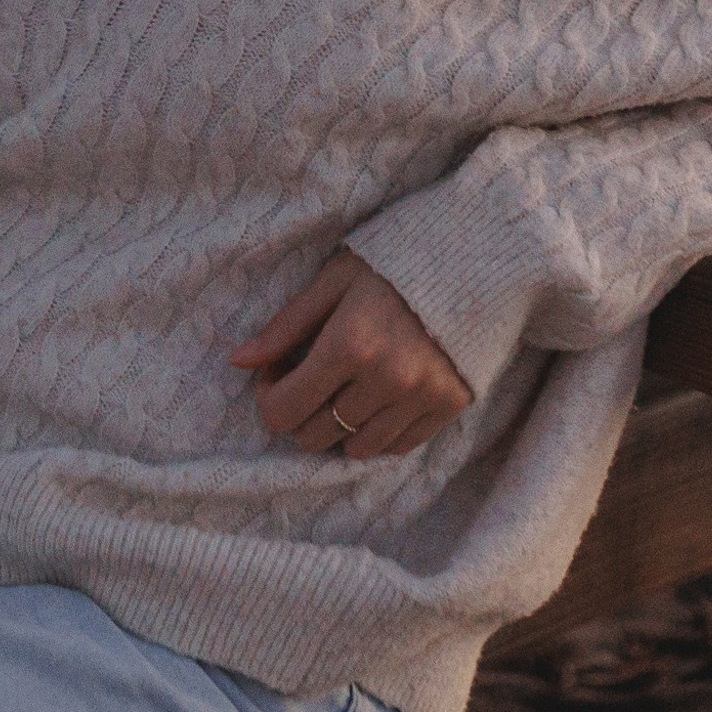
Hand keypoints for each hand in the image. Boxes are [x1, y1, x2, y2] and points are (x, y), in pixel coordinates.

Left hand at [231, 251, 472, 459]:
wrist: (472, 262)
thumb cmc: (390, 265)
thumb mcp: (332, 282)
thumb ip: (286, 326)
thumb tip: (238, 361)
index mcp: (348, 345)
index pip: (285, 410)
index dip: (269, 399)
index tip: (275, 375)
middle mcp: (385, 380)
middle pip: (316, 435)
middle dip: (299, 414)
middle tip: (306, 381)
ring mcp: (420, 398)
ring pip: (357, 449)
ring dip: (338, 428)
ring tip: (342, 390)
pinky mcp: (448, 408)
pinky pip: (396, 448)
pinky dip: (376, 434)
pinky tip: (373, 401)